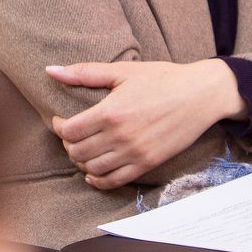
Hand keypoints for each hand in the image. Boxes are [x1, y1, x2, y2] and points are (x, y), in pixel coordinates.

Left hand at [47, 59, 244, 190]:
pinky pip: (113, 181)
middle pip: (77, 152)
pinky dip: (98, 180)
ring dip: (81, 161)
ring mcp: (134, 154)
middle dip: (68, 143)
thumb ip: (84, 72)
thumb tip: (51, 70)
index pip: (69, 131)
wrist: (200, 94)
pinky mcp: (147, 164)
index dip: (58, 126)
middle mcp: (120, 137)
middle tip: (73, 133)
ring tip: (85, 148)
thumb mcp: (122, 71)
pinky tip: (94, 171)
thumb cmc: (162, 79)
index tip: (60, 119)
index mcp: (110, 112)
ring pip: (92, 169)